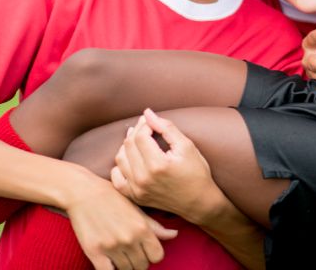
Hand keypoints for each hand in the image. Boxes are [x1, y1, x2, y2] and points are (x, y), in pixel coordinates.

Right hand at [63, 174, 176, 269]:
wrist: (84, 192)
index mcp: (142, 227)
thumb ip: (156, 225)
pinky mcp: (94, 252)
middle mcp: (129, 238)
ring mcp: (112, 246)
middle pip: (142, 266)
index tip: (146, 251)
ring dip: (125, 266)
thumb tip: (174, 235)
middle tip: (132, 253)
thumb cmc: (112, 198)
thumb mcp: (137, 208)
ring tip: (120, 255)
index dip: (153, 256)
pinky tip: (109, 262)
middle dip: (139, 262)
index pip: (157, 256)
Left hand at [111, 110, 226, 224]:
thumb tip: (148, 113)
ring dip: (127, 146)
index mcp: (158, 165)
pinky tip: (131, 159)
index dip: (145, 124)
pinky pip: (117, 178)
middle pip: (128, 146)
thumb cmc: (196, 172)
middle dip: (136, 131)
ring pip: (120, 159)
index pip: (140, 136)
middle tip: (146, 126)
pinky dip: (120, 166)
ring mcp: (137, 189)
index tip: (152, 122)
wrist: (199, 202)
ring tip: (139, 140)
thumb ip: (166, 127)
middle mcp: (143, 178)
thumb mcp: (186, 146)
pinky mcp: (135, 197)